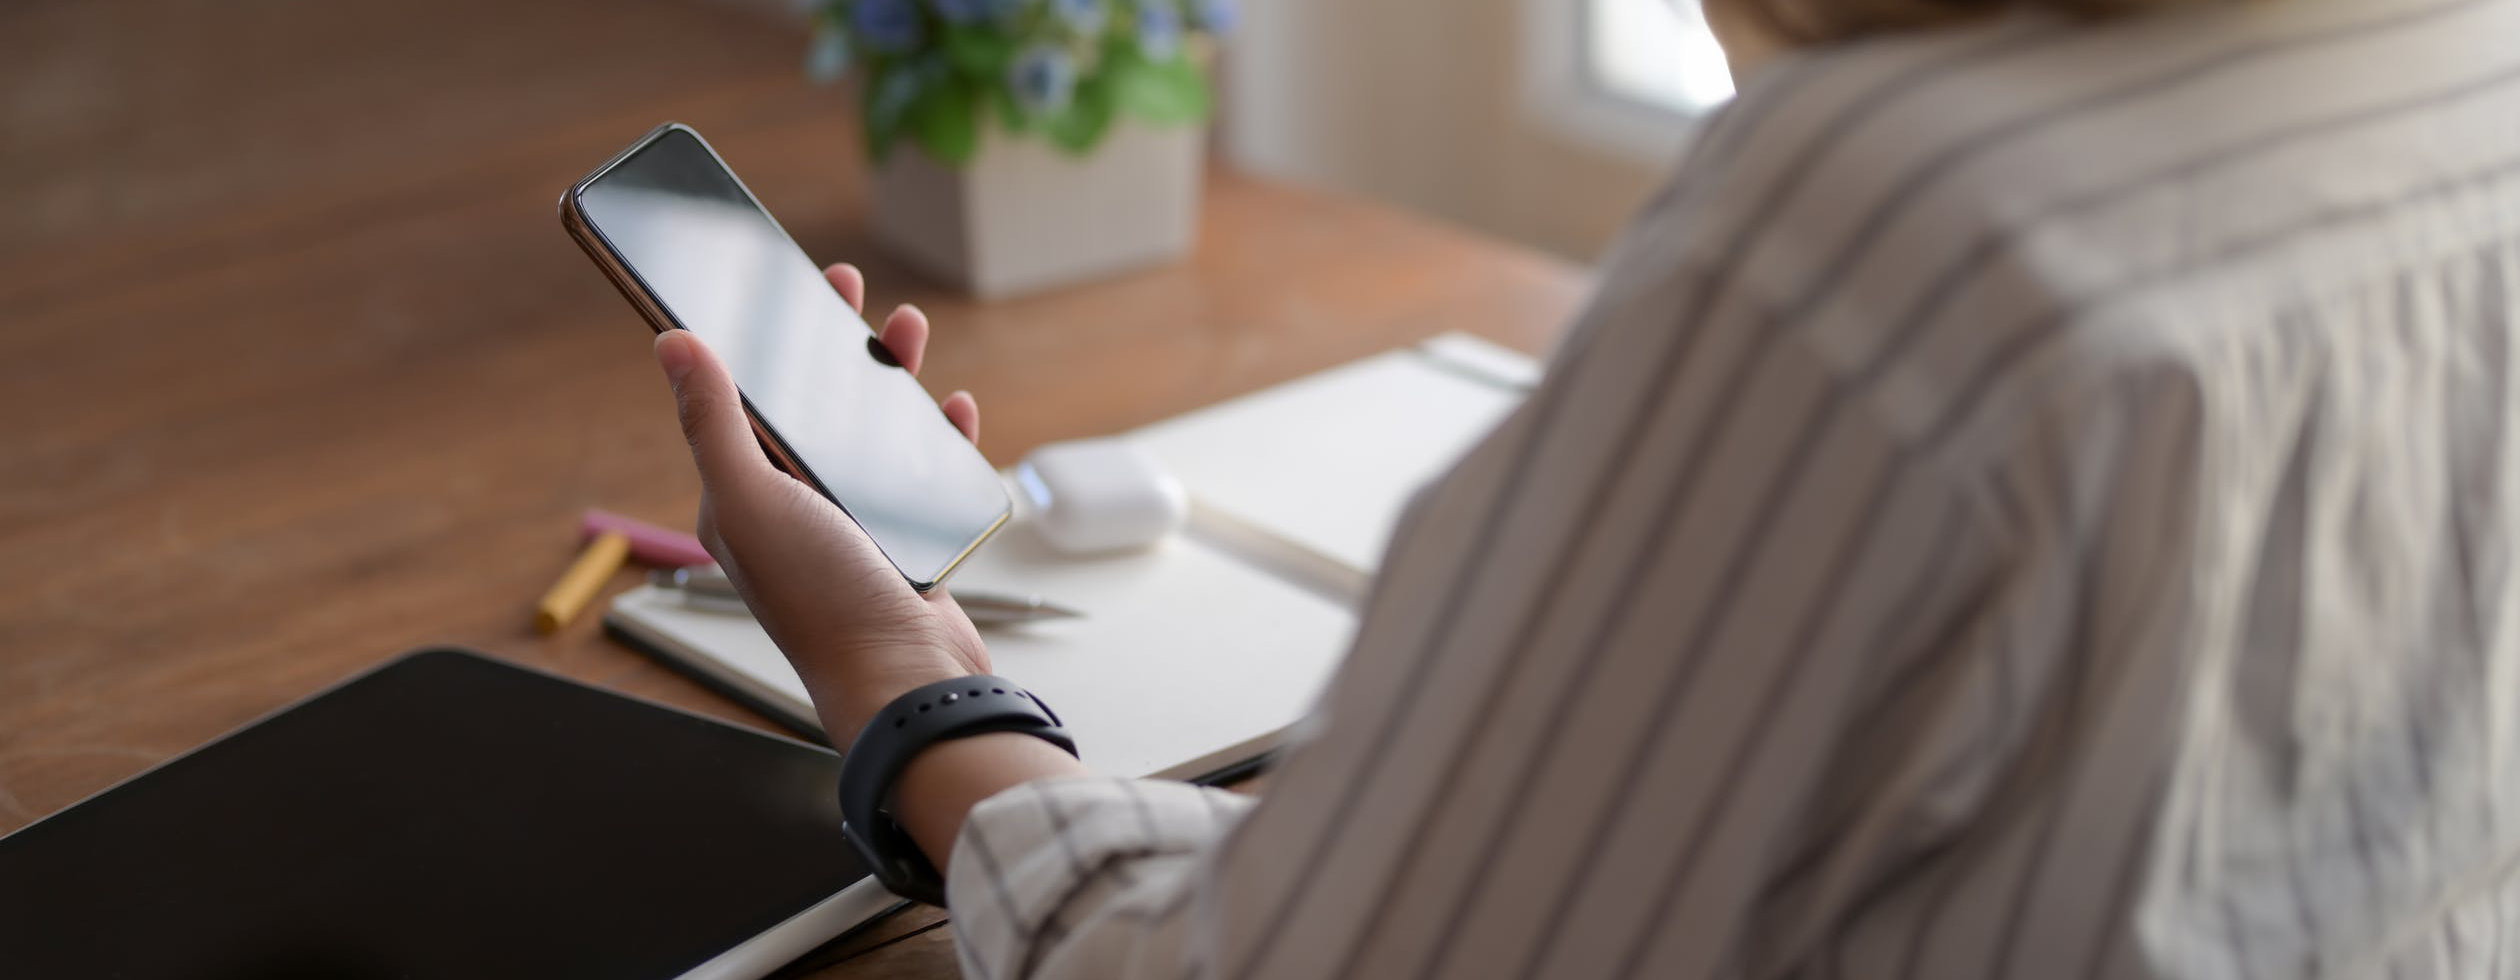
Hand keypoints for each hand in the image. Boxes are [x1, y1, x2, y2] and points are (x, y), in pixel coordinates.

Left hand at [653, 262, 987, 740]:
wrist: (907, 684)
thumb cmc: (823, 602)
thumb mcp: (752, 500)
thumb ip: (713, 421)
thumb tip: (670, 344)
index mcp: (745, 497)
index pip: (743, 401)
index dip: (758, 338)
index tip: (776, 284)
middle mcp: (795, 508)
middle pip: (811, 406)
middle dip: (827, 344)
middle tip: (843, 286)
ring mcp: (854, 525)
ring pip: (871, 431)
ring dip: (887, 378)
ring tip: (907, 328)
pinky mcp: (907, 542)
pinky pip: (923, 474)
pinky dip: (939, 436)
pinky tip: (953, 409)